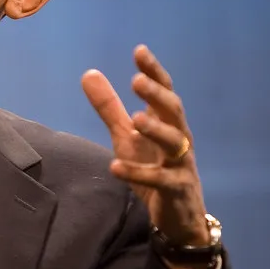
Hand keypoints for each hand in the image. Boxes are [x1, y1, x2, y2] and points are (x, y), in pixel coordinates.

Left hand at [82, 45, 209, 268]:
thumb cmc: (153, 168)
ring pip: (175, 142)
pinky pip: (160, 180)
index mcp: (167, 123)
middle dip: (157, 94)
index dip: (154, 72)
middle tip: (137, 80)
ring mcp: (180, 164)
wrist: (177, 217)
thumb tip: (89, 73)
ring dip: (156, 130)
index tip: (139, 51)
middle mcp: (179, 139)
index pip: (164, 91)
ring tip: (136, 120)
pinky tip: (115, 167)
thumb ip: (109, 107)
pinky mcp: (176, 190)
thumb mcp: (126, 136)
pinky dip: (138, 173)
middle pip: (173, 111)